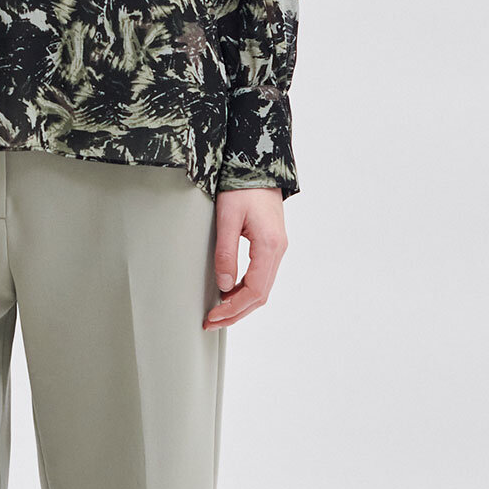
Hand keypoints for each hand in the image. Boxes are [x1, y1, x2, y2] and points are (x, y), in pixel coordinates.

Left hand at [203, 185, 286, 328]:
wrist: (259, 165)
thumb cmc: (242, 186)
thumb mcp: (228, 217)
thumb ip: (226, 251)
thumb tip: (223, 284)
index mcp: (269, 245)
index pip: (254, 291)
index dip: (233, 308)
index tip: (213, 316)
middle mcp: (277, 250)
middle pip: (260, 295)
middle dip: (236, 313)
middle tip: (211, 322)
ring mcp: (276, 249)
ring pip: (262, 288)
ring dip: (240, 304)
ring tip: (217, 313)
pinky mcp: (270, 245)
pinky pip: (261, 276)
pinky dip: (245, 291)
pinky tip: (228, 293)